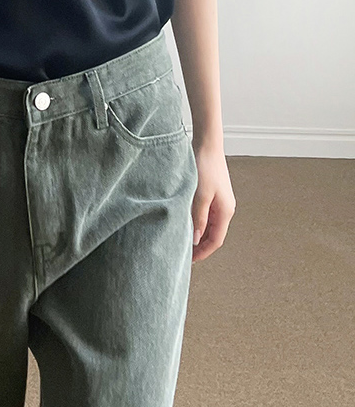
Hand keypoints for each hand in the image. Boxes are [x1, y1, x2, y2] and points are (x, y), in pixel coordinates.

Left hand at [190, 140, 235, 261]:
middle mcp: (224, 209)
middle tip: (182, 255)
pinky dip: (195, 222)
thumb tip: (196, 239)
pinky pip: (204, 215)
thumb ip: (198, 218)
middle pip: (213, 235)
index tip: (189, 261)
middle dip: (199, 246)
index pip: (216, 240)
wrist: (207, 144)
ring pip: (208, 225)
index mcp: (225, 211)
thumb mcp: (199, 195)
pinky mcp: (211, 195)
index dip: (203, 252)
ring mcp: (218, 202)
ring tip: (180, 241)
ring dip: (197, 234)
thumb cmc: (205, 167)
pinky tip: (183, 224)